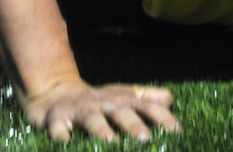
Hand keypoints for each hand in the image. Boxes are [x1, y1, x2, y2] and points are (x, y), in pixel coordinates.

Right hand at [23, 79, 179, 142]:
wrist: (56, 91)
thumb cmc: (98, 100)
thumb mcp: (123, 96)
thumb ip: (146, 98)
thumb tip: (169, 99)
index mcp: (123, 100)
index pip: (146, 106)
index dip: (162, 117)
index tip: (176, 132)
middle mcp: (104, 103)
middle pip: (121, 112)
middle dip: (133, 125)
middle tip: (145, 139)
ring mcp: (80, 109)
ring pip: (92, 118)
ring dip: (101, 130)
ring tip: (110, 142)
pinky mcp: (56, 118)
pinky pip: (58, 128)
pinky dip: (61, 135)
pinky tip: (65, 142)